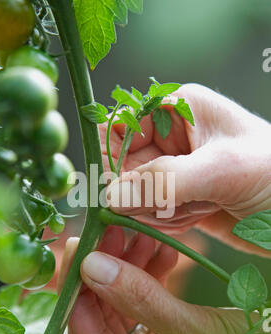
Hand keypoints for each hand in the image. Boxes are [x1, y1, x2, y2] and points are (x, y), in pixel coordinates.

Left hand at [58, 228, 260, 333]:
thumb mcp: (192, 330)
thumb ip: (140, 298)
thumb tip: (91, 264)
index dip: (77, 288)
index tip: (80, 246)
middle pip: (102, 315)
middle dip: (107, 270)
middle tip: (112, 232)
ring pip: (124, 306)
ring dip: (132, 269)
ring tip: (142, 236)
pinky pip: (147, 305)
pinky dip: (153, 278)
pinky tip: (164, 253)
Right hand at [101, 84, 270, 254]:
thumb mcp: (223, 170)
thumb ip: (165, 181)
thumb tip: (111, 195)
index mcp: (178, 109)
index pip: (119, 128)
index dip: (115, 159)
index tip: (125, 190)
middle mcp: (170, 138)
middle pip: (121, 167)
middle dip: (142, 192)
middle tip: (173, 205)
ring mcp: (174, 171)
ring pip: (133, 196)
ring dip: (159, 211)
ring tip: (197, 210)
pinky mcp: (178, 199)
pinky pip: (150, 214)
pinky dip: (166, 224)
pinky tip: (197, 219)